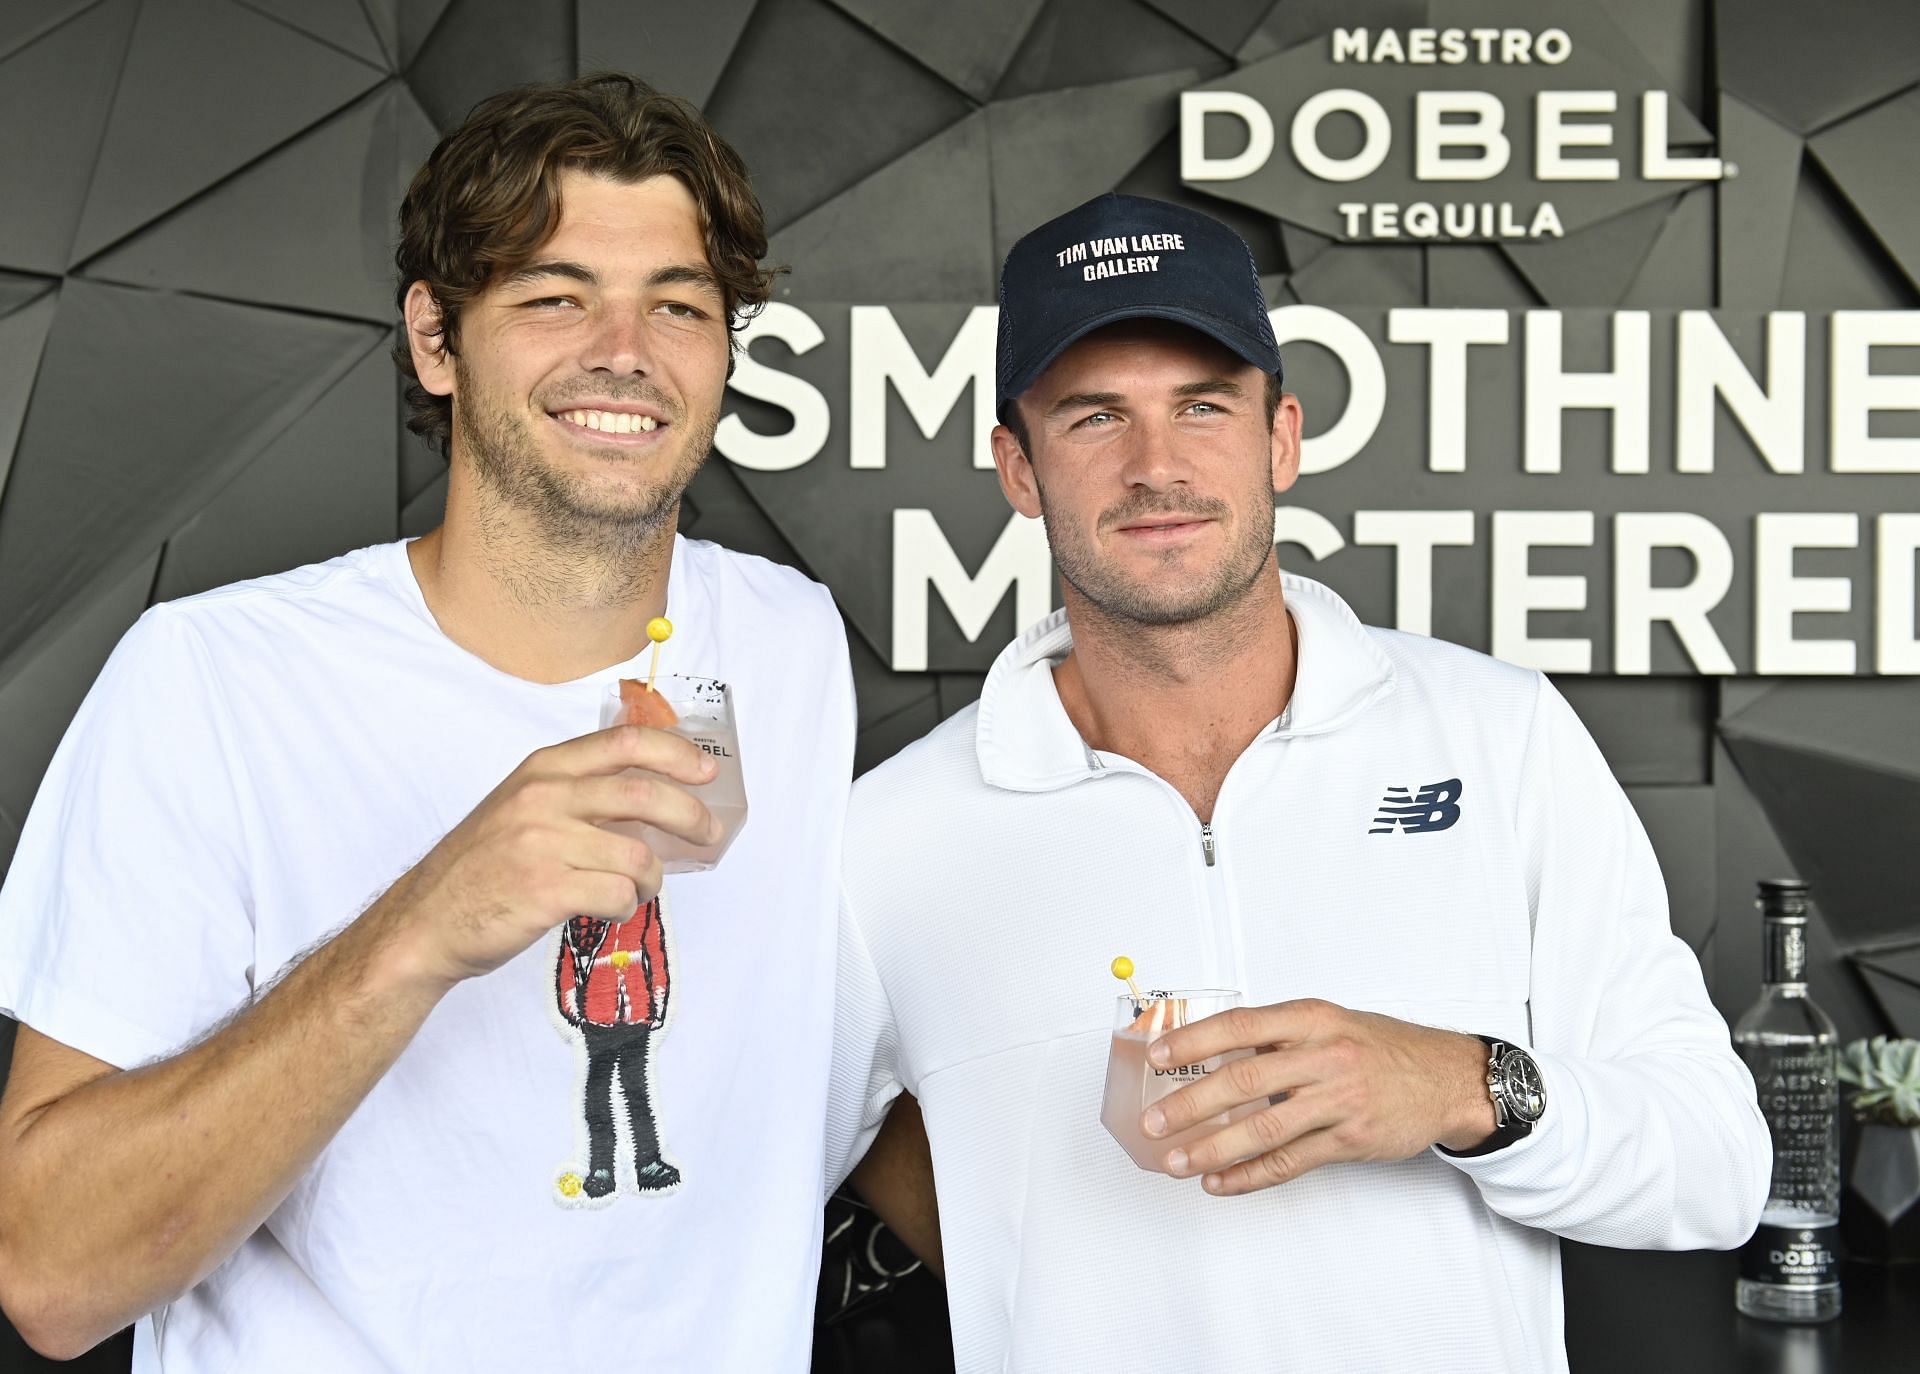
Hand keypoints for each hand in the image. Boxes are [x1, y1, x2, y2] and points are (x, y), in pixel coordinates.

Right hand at [372, 724, 720, 987]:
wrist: (425, 922)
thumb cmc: (480, 867)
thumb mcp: (520, 806)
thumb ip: (577, 793)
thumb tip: (655, 797)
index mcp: (542, 769)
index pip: (624, 742)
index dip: (676, 753)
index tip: (707, 770)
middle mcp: (543, 797)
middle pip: (644, 794)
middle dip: (690, 815)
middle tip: (707, 833)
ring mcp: (543, 843)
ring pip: (638, 854)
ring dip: (653, 878)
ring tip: (640, 889)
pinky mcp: (545, 891)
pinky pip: (618, 895)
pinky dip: (626, 905)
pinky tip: (610, 909)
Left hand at [1141, 998, 1497, 1195]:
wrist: (1447, 1079)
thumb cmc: (1379, 1048)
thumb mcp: (1329, 1022)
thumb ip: (1277, 1035)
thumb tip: (1209, 1050)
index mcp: (1310, 1019)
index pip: (1239, 1026)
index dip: (1193, 1042)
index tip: (1156, 1057)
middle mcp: (1323, 1057)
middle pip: (1243, 1082)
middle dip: (1189, 1105)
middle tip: (1154, 1124)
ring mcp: (1338, 1101)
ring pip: (1262, 1130)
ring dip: (1212, 1149)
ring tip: (1177, 1162)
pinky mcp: (1350, 1141)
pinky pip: (1289, 1163)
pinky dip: (1249, 1176)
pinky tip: (1220, 1182)